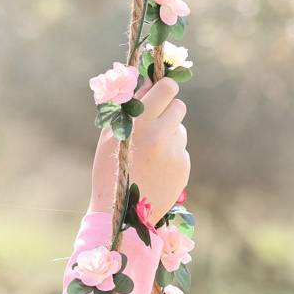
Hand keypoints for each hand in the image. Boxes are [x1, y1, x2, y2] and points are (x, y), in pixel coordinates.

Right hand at [90, 74, 189, 226]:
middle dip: (169, 109)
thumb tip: (147, 80)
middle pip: (179, 105)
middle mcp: (159, 134)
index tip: (160, 91)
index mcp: (138, 122)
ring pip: (180, 128)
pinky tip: (156, 168)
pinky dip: (171, 154)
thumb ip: (128, 107)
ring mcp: (174, 151)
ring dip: (169, 133)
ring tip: (150, 153)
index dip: (164, 87)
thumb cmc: (110, 169)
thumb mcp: (110, 136)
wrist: (120, 213)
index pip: (166, 87)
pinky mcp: (183, 166)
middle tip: (157, 120)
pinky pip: (181, 149)